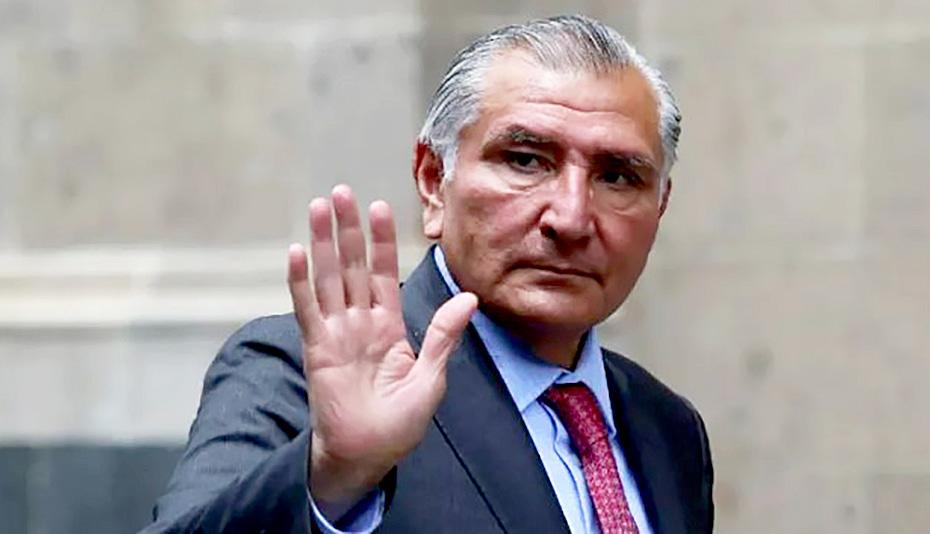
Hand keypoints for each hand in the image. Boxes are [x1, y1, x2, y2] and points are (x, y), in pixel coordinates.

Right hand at [288, 185, 476, 506]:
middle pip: (352, 266)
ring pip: (328, 278)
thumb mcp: (431, 377)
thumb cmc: (400, 423)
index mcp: (389, 326)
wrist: (368, 455)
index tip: (380, 207)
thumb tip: (470, 298)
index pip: (384, 273)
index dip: (382, 241)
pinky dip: (300, 281)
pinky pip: (307, 309)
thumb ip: (443, 335)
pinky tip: (297, 252)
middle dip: (348, 230)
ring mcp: (336, 333)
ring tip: (320, 207)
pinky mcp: (317, 349)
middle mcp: (360, 323)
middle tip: (342, 191)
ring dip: (323, 243)